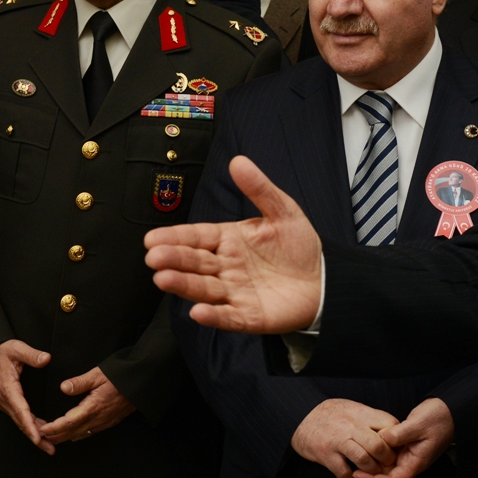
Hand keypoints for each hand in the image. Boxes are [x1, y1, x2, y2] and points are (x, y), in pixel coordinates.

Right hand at [0, 340, 52, 453]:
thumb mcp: (16, 348)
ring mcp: (3, 402)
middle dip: (36, 438)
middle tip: (51, 448)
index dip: (30, 426)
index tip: (38, 438)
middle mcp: (4, 400)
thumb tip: (46, 359)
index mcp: (8, 389)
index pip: (20, 411)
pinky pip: (18, 417)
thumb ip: (32, 355)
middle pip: (21, 423)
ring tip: (49, 445)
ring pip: (20, 422)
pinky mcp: (5, 402)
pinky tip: (39, 431)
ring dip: (33, 434)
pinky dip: (29, 426)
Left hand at [37, 367, 135, 444]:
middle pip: (70, 433)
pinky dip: (76, 434)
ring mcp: (104, 423)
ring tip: (50, 436)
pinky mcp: (109, 422)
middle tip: (38, 436)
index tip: (40, 430)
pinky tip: (71, 432)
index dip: (52, 429)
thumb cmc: (121, 377)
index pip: (67, 423)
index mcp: (92, 407)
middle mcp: (97, 419)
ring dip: (64, 437)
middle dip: (54, 436)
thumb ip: (80, 382)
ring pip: (79, 435)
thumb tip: (63, 387)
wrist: (142, 384)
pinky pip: (89, 433)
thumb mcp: (98, 374)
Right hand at [144, 156, 321, 334]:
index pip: (196, 237)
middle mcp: (226, 266)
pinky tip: (198, 312)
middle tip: (153, 257)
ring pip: (204, 288)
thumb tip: (239, 161)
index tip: (153, 238)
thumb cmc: (299, 247)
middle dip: (173, 259)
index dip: (175, 237)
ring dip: (183, 285)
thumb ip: (259, 188)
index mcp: (229, 240)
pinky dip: (213, 315)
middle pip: (194, 262)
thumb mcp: (283, 211)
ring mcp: (235, 292)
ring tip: (163, 279)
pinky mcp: (248, 316)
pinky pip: (228, 316)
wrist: (325, 280)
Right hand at [291, 398, 398, 477]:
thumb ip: (370, 418)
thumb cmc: (329, 414)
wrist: (300, 416)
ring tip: (371, 470)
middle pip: (379, 445)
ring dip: (372, 470)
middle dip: (387, 459)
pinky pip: (345, 473)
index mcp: (360, 413)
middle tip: (386, 462)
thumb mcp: (351, 408)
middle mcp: (350, 426)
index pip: (389, 425)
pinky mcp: (326, 454)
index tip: (395, 446)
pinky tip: (353, 476)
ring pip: (364, 460)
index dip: (396, 438)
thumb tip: (391, 430)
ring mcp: (337, 441)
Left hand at [354, 397, 454, 477]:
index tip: (359, 475)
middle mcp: (412, 461)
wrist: (450, 409)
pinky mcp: (407, 444)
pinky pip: (391, 451)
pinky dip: (380, 448)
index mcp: (417, 462)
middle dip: (371, 471)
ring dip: (375, 459)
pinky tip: (371, 441)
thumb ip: (397, 434)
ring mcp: (409, 453)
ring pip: (388, 463)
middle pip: (388, 475)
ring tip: (359, 451)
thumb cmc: (439, 418)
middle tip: (354, 461)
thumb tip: (380, 440)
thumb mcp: (416, 425)